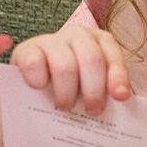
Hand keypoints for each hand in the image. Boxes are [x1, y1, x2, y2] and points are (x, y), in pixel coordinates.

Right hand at [12, 25, 132, 114]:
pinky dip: (38, 82)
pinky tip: (40, 90)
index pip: (113, 58)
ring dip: (67, 93)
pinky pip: (34, 64)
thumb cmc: (72, 88)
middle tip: (91, 111)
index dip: (118, 77)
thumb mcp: (92, 87)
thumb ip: (106, 92)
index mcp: (101, 42)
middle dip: (94, 90)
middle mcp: (78, 35)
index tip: (120, 97)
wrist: (34, 85)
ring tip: (65, 107)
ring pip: (65, 67)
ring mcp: (51, 40)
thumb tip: (119, 104)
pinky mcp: (26, 49)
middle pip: (91, 59)